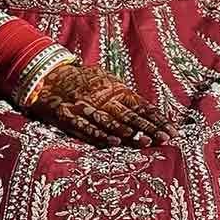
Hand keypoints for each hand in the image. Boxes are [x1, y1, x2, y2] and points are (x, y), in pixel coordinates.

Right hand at [23, 58, 170, 148]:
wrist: (47, 76)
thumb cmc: (81, 81)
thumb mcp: (105, 81)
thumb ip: (123, 95)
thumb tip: (147, 110)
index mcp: (114, 88)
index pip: (141, 106)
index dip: (157, 119)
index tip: (173, 130)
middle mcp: (102, 97)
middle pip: (130, 115)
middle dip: (149, 127)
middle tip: (166, 138)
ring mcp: (85, 107)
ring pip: (111, 122)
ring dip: (130, 133)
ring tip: (147, 142)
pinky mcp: (68, 116)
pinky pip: (87, 128)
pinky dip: (102, 136)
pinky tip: (116, 143)